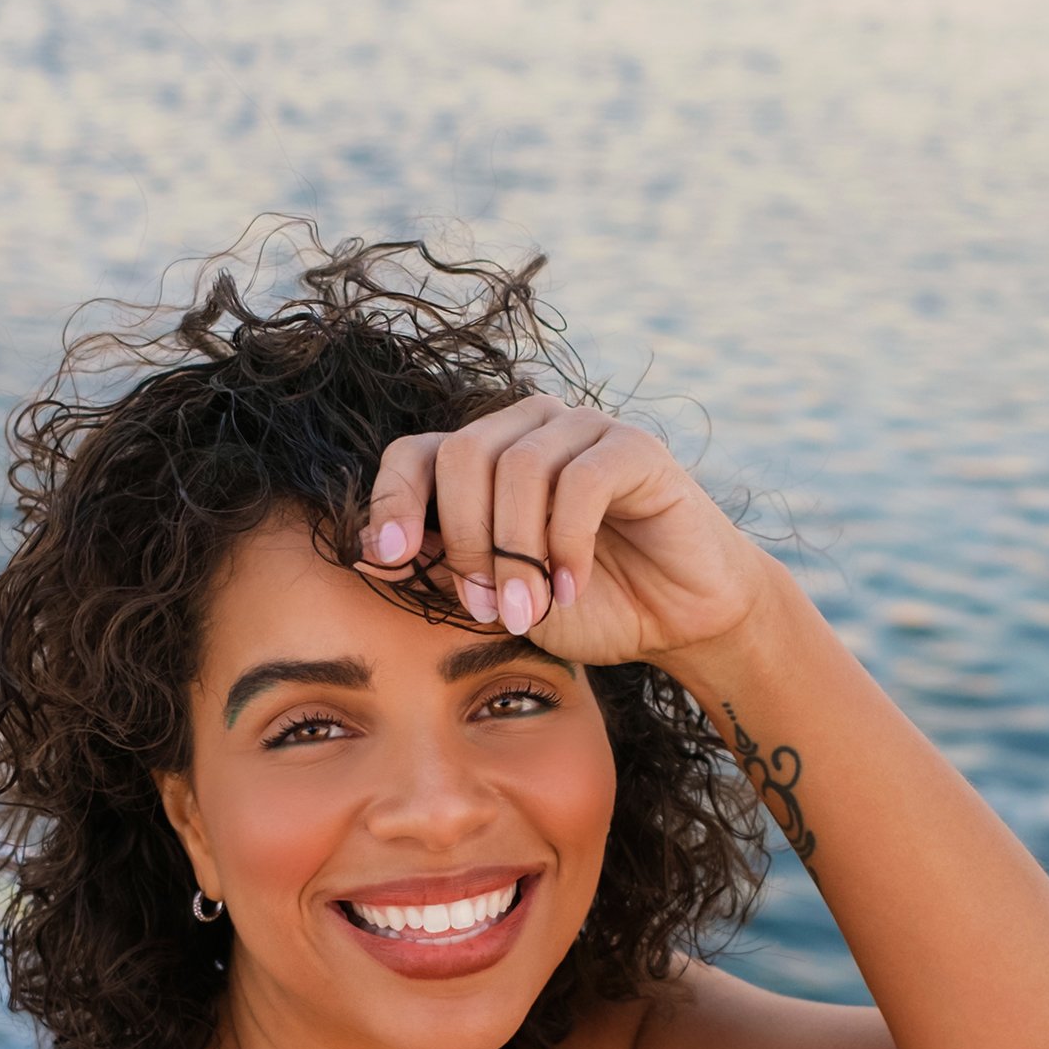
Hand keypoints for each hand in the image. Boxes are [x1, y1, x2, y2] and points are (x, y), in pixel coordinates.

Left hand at [358, 397, 770, 669]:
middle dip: (463, 540)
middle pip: (461, 455)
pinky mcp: (633, 446)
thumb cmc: (589, 605)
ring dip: (515, 552)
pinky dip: (565, 544)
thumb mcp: (499, 596)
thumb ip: (441, 568)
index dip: (394, 499)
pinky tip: (572, 587)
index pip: (417, 453)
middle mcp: (529, 428)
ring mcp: (582, 429)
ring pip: (517, 468)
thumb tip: (369, 551)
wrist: (679, 619)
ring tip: (530, 610)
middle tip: (487, 607)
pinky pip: (578, 481)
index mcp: (488, 456)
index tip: (390, 556)